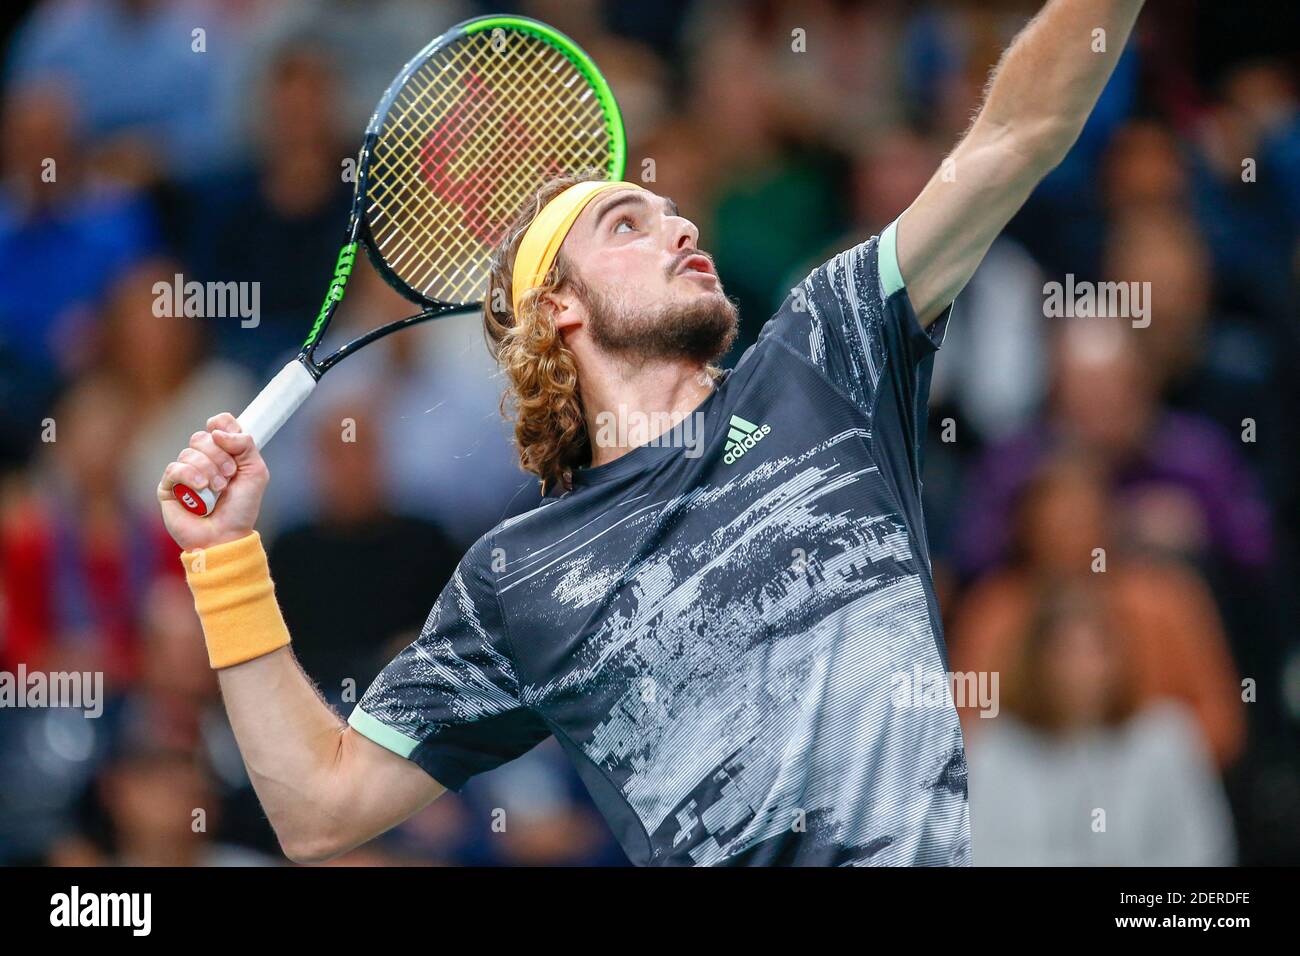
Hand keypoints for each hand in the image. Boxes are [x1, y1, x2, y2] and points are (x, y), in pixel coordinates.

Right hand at [157, 413, 269, 550]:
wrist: (226, 536)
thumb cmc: (241, 508)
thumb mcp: (255, 473)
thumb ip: (245, 445)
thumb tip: (218, 431)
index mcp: (224, 452)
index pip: (218, 423)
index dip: (223, 425)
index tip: (229, 439)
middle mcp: (203, 459)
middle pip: (203, 437)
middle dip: (220, 456)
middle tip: (230, 475)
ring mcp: (184, 472)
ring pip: (190, 452)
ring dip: (208, 470)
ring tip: (218, 489)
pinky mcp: (168, 487)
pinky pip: (175, 469)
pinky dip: (190, 476)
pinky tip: (200, 488)